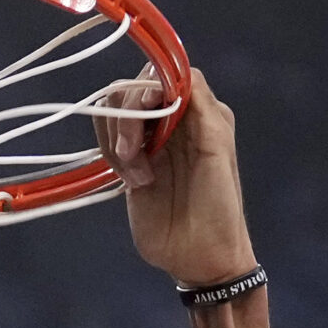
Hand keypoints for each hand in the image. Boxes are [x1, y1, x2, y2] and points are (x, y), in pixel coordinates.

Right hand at [96, 68, 258, 288]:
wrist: (201, 256)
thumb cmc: (220, 205)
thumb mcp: (217, 150)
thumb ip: (199, 106)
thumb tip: (178, 72)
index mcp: (199, 111)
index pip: (165, 74)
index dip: (149, 85)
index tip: (146, 109)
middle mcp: (173, 120)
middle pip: (133, 90)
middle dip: (127, 117)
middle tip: (134, 153)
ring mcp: (149, 142)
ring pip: (113, 113)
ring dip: (118, 140)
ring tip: (138, 175)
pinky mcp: (129, 164)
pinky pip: (107, 141)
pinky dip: (112, 156)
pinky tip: (134, 182)